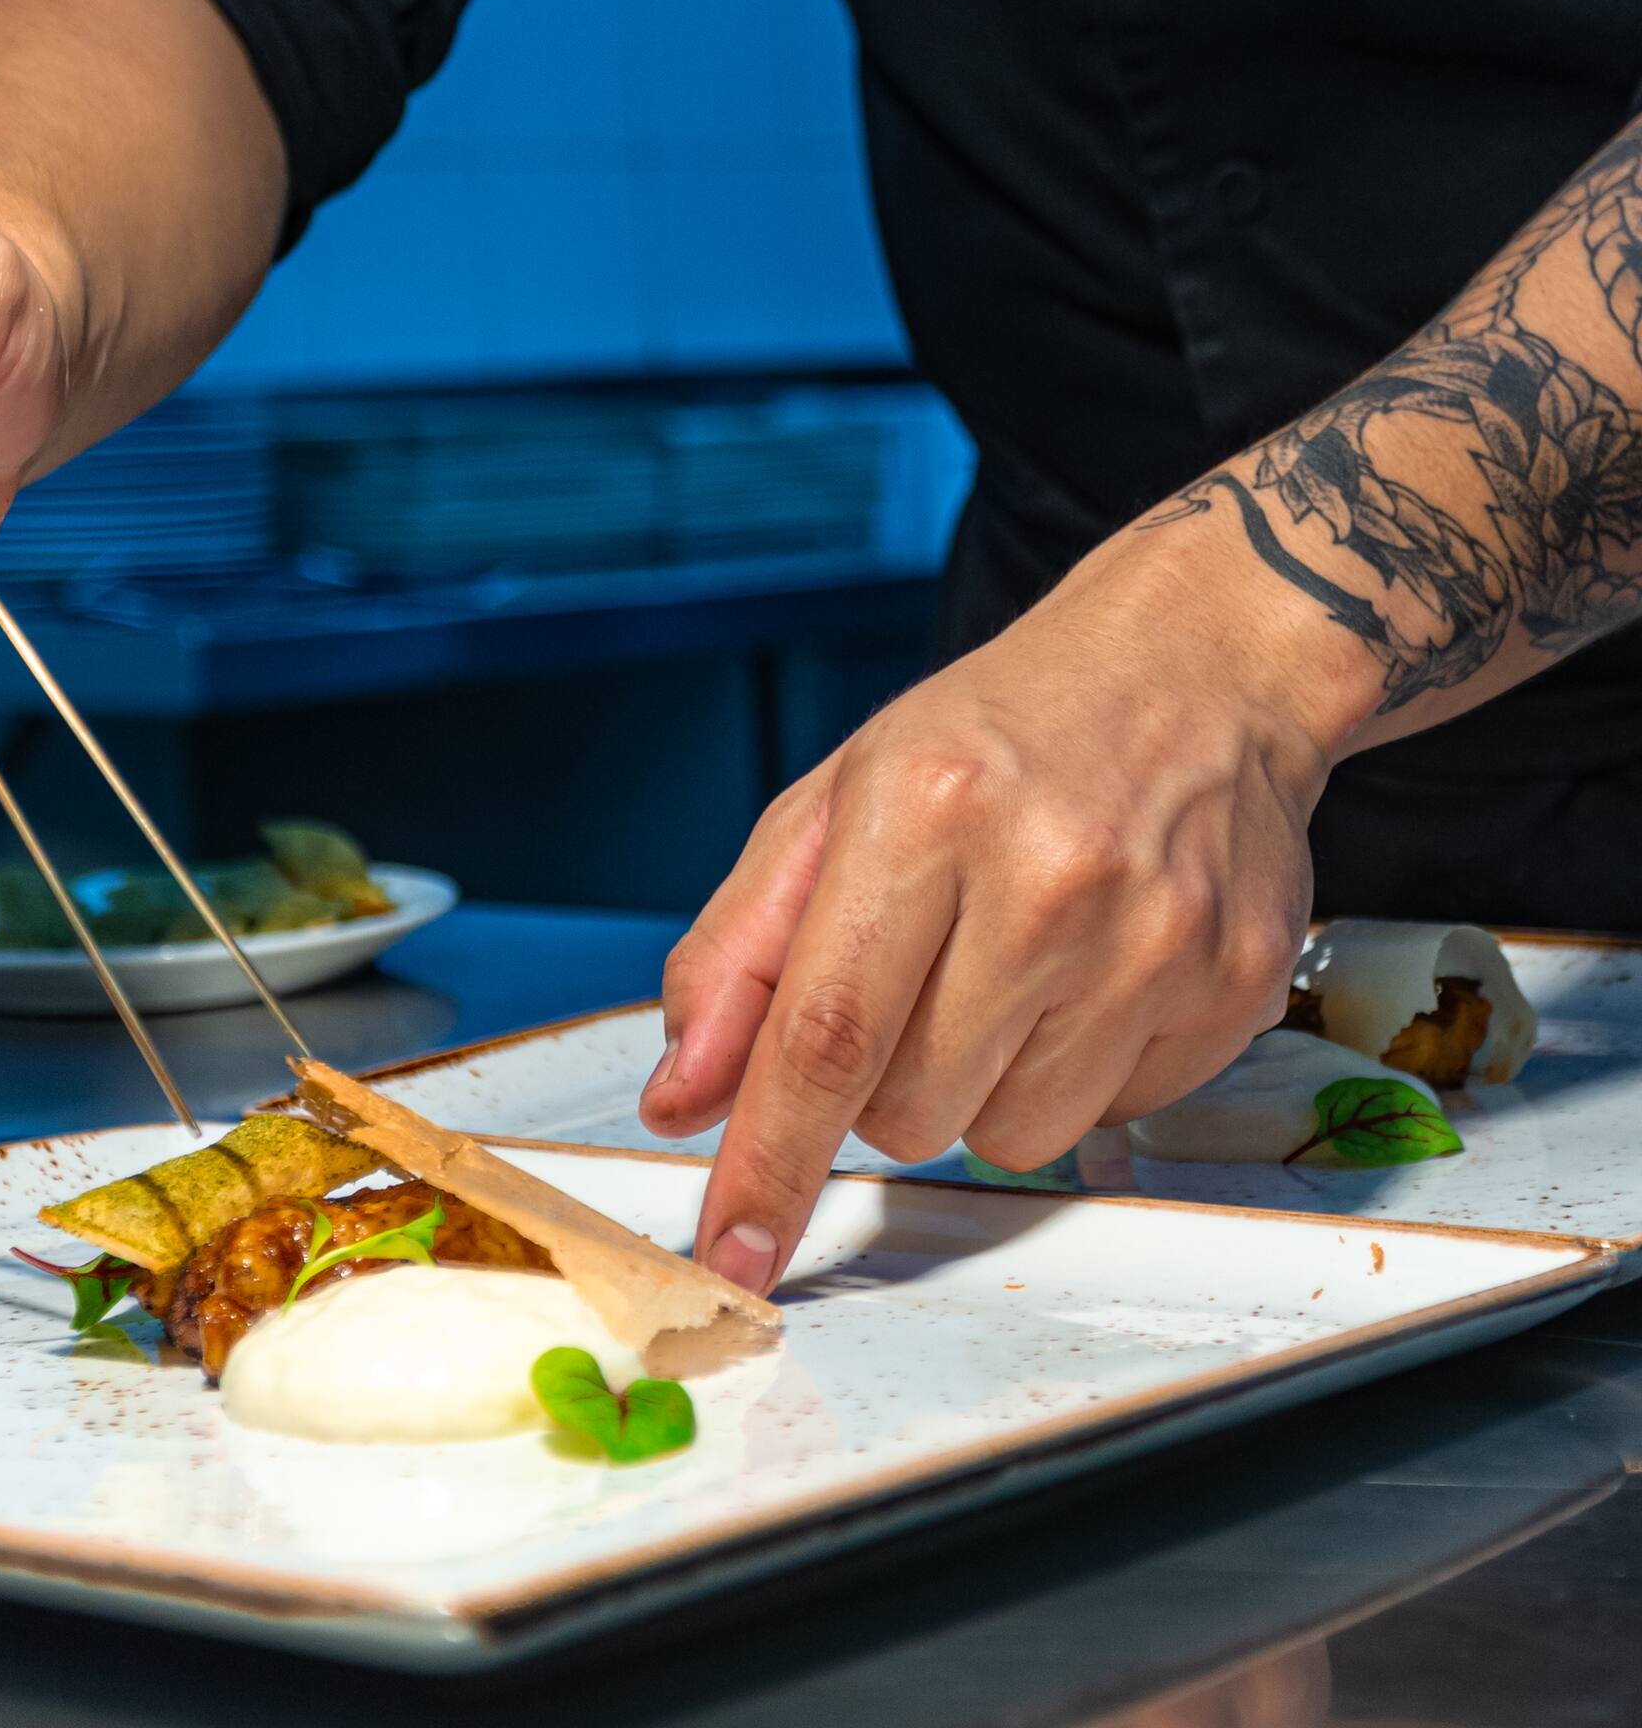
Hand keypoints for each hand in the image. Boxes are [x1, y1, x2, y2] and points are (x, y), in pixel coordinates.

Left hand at [642, 516, 1347, 1292]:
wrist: (1197, 664)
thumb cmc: (996, 736)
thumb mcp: (834, 805)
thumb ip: (740, 954)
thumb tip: (682, 1098)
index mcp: (924, 810)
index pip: (825, 1035)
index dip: (768, 1162)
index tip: (733, 1254)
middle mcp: (1049, 877)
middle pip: (912, 1111)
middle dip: (885, 1081)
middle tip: (924, 974)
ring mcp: (1157, 939)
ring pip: (1010, 1137)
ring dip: (981, 1084)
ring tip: (1014, 964)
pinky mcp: (1236, 986)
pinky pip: (1109, 1119)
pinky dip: (1074, 1072)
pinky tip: (1092, 969)